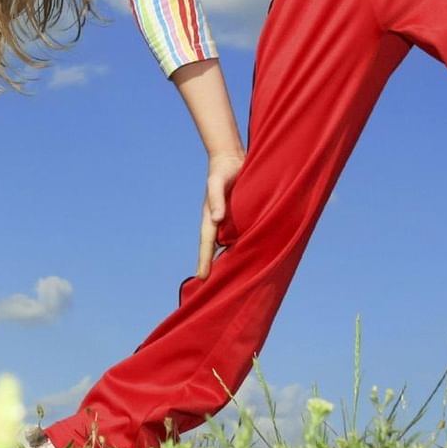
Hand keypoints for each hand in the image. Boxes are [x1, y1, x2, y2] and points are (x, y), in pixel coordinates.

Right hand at [197, 149, 244, 277]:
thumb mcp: (218, 183)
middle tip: (212, 288)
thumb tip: (215, 219)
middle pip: (213, 249)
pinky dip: (237, 247)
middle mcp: (216, 222)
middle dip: (212, 266)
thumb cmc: (222, 171)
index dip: (204, 261)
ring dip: (225, 259)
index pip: (207, 243)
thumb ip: (217, 200)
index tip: (202, 278)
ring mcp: (226, 220)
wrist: (231, 159)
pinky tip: (244, 257)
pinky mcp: (237, 217)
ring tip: (229, 280)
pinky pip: (237, 236)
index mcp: (209, 217)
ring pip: (225, 244)